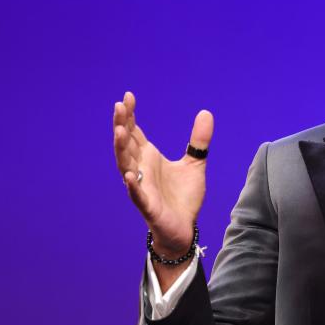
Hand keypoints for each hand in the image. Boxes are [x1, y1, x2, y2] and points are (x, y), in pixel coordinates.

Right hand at [113, 91, 213, 254]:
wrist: (184, 227)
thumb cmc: (183, 197)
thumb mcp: (195, 164)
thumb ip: (199, 141)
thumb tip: (206, 112)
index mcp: (149, 157)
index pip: (135, 132)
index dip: (129, 115)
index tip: (127, 96)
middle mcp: (141, 169)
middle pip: (126, 144)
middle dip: (122, 125)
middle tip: (119, 106)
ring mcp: (142, 187)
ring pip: (126, 165)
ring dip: (121, 149)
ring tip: (119, 132)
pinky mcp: (148, 206)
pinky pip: (137, 195)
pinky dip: (133, 185)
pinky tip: (130, 175)